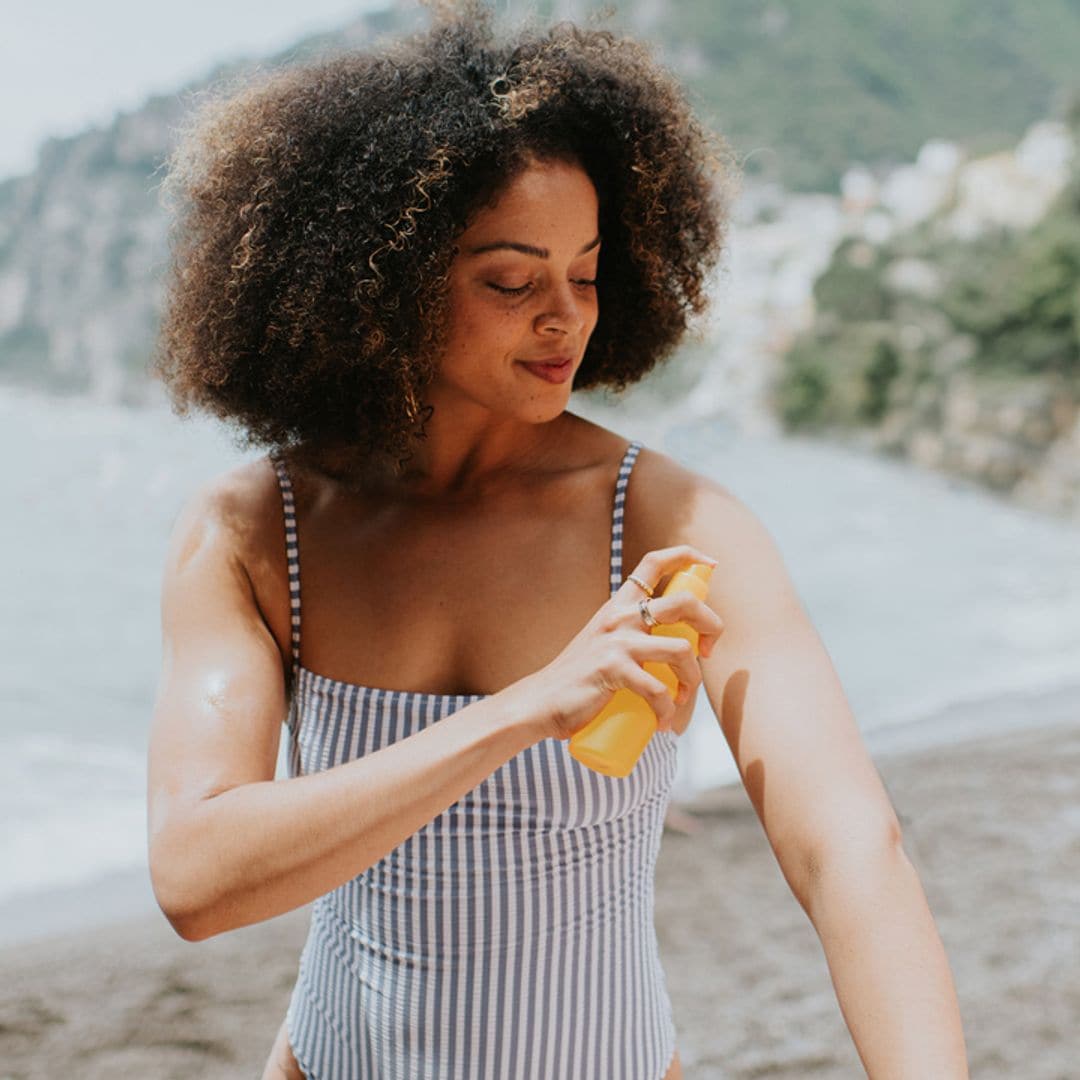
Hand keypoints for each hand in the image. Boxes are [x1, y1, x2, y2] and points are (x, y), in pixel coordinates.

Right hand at [510, 545, 725, 741]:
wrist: (540, 702)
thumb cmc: (578, 680)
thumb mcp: (605, 644)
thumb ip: (631, 638)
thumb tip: (677, 656)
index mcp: (618, 605)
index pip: (654, 562)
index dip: (688, 555)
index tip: (710, 564)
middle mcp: (620, 616)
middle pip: (684, 602)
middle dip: (712, 625)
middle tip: (708, 651)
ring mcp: (617, 641)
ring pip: (681, 649)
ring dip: (693, 679)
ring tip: (683, 700)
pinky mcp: (613, 669)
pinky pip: (658, 690)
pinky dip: (668, 710)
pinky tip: (663, 722)